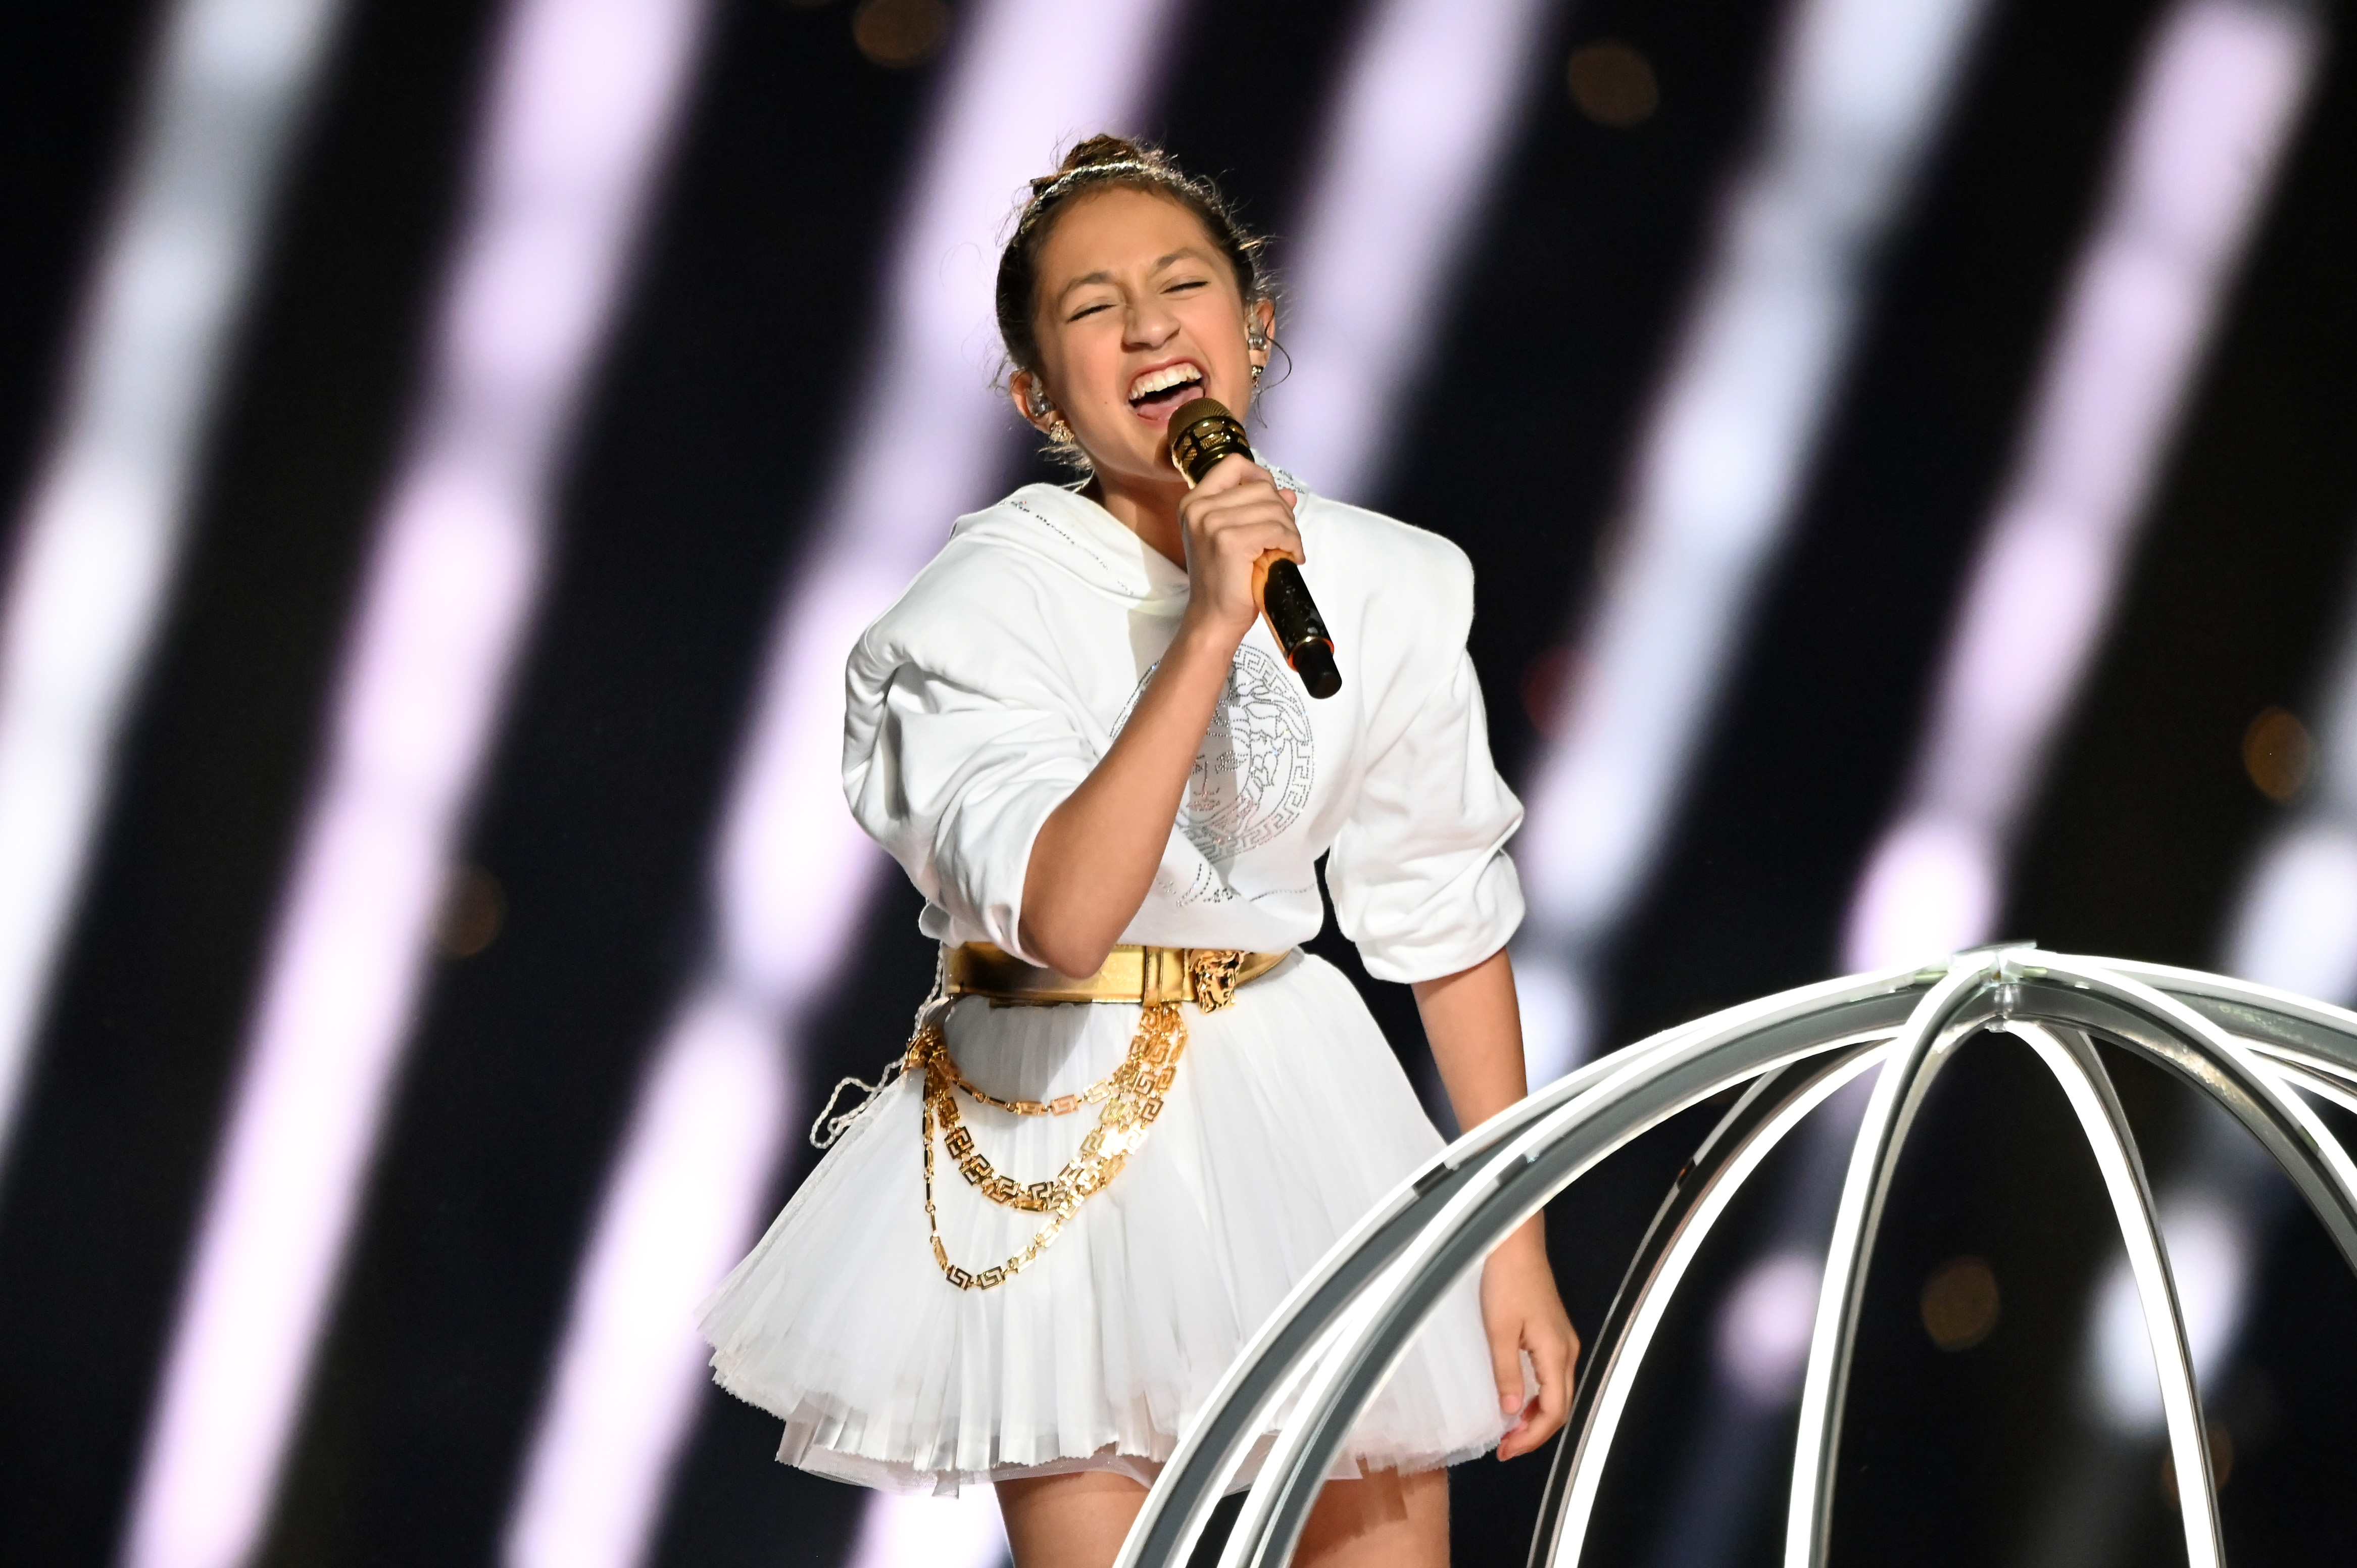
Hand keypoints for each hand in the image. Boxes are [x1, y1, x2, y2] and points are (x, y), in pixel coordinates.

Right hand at [1175, 451, 1299, 644]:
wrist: (1214, 618)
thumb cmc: (1225, 581)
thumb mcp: (1236, 536)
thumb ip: (1258, 509)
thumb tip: (1288, 493)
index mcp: (1194, 502)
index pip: (1234, 464)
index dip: (1261, 478)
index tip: (1271, 504)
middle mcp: (1198, 507)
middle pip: (1261, 487)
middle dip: (1282, 512)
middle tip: (1284, 539)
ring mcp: (1212, 523)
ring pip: (1273, 508)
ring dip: (1290, 531)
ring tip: (1286, 551)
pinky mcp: (1230, 541)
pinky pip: (1277, 529)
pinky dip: (1291, 543)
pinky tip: (1289, 558)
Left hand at [1481, 1222, 1579, 1461]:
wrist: (1515, 1244)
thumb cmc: (1508, 1278)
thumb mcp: (1498, 1330)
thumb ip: (1505, 1373)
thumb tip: (1510, 1410)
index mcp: (1556, 1352)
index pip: (1554, 1411)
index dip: (1532, 1437)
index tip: (1508, 1449)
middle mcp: (1566, 1350)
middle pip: (1560, 1407)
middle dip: (1534, 1433)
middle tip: (1506, 1447)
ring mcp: (1562, 1341)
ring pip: (1557, 1393)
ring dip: (1535, 1416)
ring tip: (1509, 1430)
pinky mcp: (1553, 1334)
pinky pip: (1551, 1376)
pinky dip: (1537, 1396)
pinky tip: (1517, 1399)